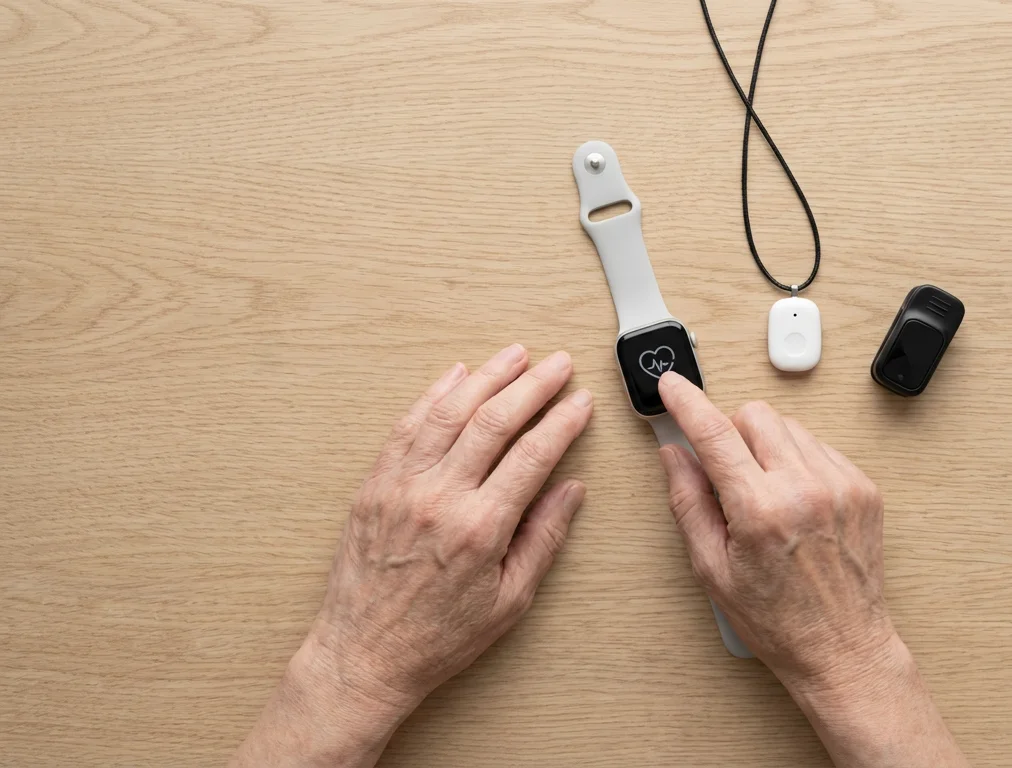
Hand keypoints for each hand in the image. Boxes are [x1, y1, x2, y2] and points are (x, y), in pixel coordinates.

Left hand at [233, 345, 592, 767]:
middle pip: (494, 421)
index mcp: (480, 528)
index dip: (561, 422)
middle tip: (558, 364)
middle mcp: (439, 498)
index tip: (580, 403)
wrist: (363, 655)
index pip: (532, 455)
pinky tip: (456, 376)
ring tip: (515, 355)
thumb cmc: (438, 638)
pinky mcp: (374, 486)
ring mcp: (401, 487)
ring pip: (449, 412)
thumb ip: (543, 538)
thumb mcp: (509, 601)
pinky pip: (406, 427)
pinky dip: (433, 395)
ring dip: (486, 377)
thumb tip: (571, 489)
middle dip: (533, 386)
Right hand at [655, 371, 891, 682]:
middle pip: (756, 415)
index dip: (687, 403)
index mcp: (761, 510)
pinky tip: (793, 500)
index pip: (715, 434)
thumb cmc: (777, 621)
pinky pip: (820, 448)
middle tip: (725, 468)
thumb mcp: (712, 569)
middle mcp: (805, 489)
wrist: (842, 647)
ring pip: (790, 426)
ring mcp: (841, 485)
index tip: (672, 385)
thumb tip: (674, 455)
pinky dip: (799, 461)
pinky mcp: (863, 489)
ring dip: (767, 445)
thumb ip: (688, 503)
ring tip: (763, 492)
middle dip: (731, 430)